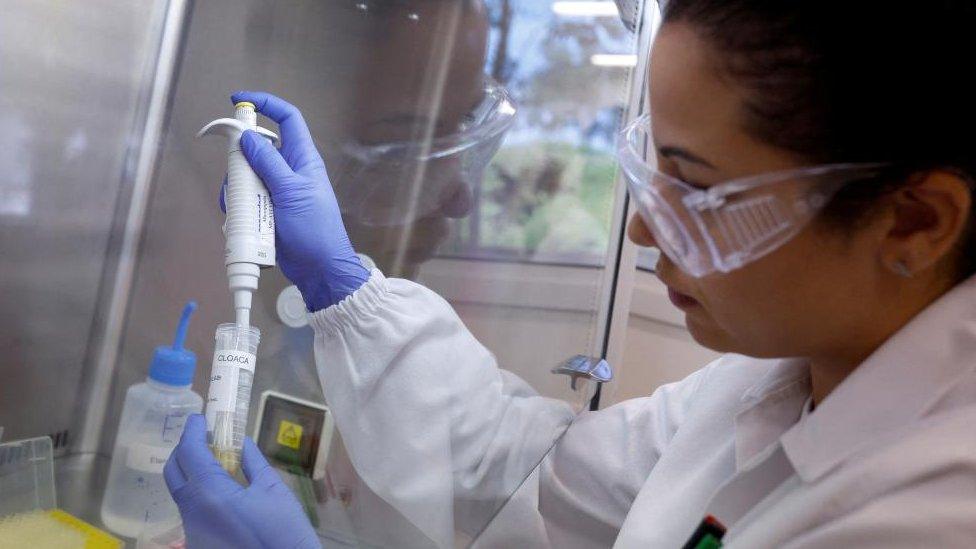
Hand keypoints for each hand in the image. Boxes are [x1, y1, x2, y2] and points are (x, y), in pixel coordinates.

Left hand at [164, 415, 320, 548]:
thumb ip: (253, 464)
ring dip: (194, 473)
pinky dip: (201, 494)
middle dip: (185, 451)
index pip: (190, 452)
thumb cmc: (284, 533)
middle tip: (204, 438)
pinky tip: (223, 492)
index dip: (193, 431)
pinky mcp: (197, 545)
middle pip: (174, 472)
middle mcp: (192, 512)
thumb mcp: (274, 492)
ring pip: (182, 493)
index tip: (199, 418)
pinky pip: (192, 512)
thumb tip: (242, 444)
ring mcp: (191, 532)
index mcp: (211, 493)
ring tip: (218, 463)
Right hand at [227, 91, 369, 310]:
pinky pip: (246, 198)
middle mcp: (289, 170)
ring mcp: (277, 190)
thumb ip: (268, 162)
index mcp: (302, 159)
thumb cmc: (315, 230)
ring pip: (246, 175)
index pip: (287, 119)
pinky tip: (241, 220)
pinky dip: (239, 206)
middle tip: (236, 175)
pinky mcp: (267, 209)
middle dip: (240, 158)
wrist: (318, 268)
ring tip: (244, 206)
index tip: (239, 99)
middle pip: (257, 148)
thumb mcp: (291, 191)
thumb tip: (248, 136)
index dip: (266, 104)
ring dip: (238, 188)